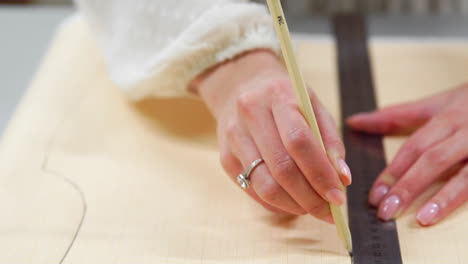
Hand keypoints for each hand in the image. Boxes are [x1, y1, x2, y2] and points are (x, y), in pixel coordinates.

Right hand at [191, 50, 351, 221]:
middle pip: (282, 168)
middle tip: (328, 211)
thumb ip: (330, 140)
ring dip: (294, 205)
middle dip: (310, 198)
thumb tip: (342, 178)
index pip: (299, 141)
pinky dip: (277, 203)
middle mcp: (250, 114)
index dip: (321, 174)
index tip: (338, 196)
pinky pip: (253, 190)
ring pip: (265, 185)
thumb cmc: (284, 98)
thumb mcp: (313, 105)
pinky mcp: (225, 157)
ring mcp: (233, 137)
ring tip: (312, 208)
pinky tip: (292, 201)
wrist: (240, 85)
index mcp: (278, 95)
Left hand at [348, 84, 467, 225]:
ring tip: (421, 218)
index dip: (393, 172)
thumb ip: (395, 116)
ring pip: (464, 174)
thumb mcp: (435, 104)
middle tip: (386, 210)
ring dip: (443, 197)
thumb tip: (354, 121)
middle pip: (433, 160)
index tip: (374, 195)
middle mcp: (465, 133)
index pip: (414, 148)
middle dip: (408, 186)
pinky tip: (449, 212)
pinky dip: (464, 197)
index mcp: (446, 119)